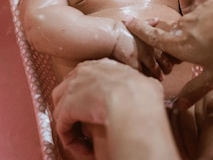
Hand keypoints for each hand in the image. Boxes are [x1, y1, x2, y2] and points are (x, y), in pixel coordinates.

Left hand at [52, 59, 173, 159]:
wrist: (132, 105)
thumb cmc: (143, 96)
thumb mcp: (147, 83)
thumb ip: (143, 83)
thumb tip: (150, 86)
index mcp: (102, 65)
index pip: (85, 75)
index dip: (87, 92)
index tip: (92, 106)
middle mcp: (83, 72)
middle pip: (67, 89)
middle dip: (71, 106)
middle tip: (81, 123)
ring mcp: (72, 89)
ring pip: (62, 108)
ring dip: (70, 124)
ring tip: (81, 139)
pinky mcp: (66, 108)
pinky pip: (62, 125)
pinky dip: (70, 138)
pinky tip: (80, 147)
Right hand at [111, 21, 171, 79]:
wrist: (112, 36)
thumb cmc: (122, 29)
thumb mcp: (137, 24)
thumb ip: (148, 23)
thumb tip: (156, 19)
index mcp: (151, 40)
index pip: (163, 50)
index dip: (168, 56)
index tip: (171, 61)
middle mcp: (149, 50)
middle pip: (161, 60)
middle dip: (166, 67)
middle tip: (169, 72)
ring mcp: (142, 58)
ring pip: (153, 68)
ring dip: (158, 74)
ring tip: (162, 79)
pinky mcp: (134, 65)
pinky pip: (142, 73)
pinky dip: (145, 77)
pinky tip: (147, 80)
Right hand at [125, 0, 212, 110]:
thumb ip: (194, 90)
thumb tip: (177, 106)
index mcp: (180, 44)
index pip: (153, 37)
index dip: (139, 30)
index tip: (127, 21)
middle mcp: (184, 24)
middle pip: (168, 28)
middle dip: (163, 31)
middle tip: (164, 36)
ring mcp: (198, 9)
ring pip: (182, 12)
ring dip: (180, 17)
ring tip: (183, 22)